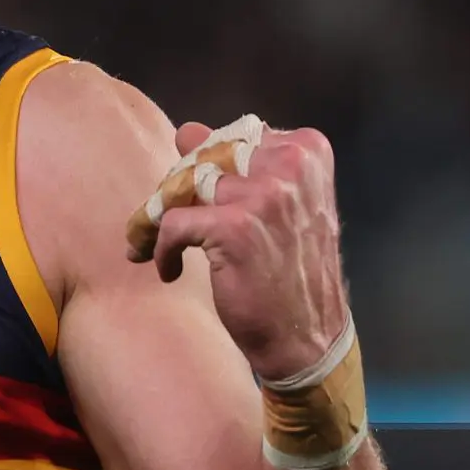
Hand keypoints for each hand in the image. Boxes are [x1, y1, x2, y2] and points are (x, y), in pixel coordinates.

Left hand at [125, 119, 347, 381]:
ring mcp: (263, 194)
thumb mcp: (280, 207)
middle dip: (180, 191)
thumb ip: (242, 166)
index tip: (203, 203)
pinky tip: (170, 270)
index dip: (206, 169)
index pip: (230, 136)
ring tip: (162, 246)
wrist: (307, 337)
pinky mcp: (234, 226)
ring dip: (162, 219)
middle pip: (203, 157)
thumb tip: (185, 131)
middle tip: (173, 223)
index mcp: (306, 150)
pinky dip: (161, 249)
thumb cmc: (290, 271)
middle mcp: (289, 164)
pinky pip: (172, 222)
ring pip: (183, 187)